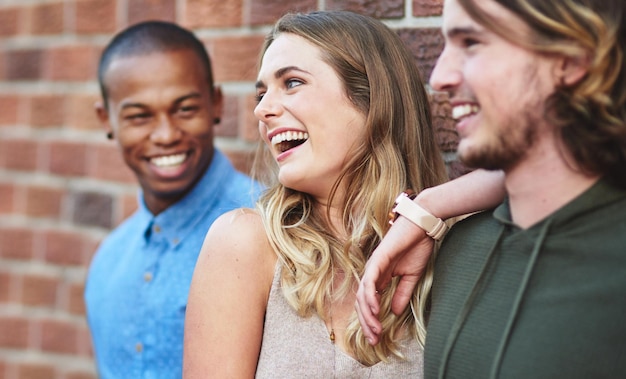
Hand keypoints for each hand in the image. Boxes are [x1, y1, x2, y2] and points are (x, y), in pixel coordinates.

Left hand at [355, 216, 433, 344]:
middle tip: (374, 340)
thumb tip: (395, 313)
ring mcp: (373, 265)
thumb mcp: (411, 277)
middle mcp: (372, 272)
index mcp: (379, 277)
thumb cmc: (417, 247)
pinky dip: (371, 296)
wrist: (423, 226)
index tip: (377, 339)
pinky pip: (370, 280)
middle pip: (362, 302)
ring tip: (375, 330)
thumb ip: (402, 294)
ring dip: (368, 314)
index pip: (368, 303)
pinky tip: (375, 309)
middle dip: (367, 323)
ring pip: (363, 294)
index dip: (370, 321)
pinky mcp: (378, 258)